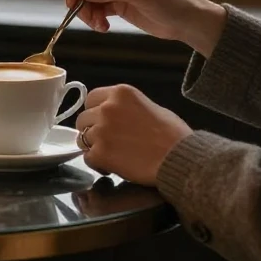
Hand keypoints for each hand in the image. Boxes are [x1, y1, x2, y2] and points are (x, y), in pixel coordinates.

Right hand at [65, 0, 226, 55]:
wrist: (188, 21)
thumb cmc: (172, 1)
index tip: (72, 1)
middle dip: (81, 0)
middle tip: (84, 18)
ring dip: (87, 12)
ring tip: (99, 26)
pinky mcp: (117, 2)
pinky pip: (96, 8)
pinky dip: (95, 18)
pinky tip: (104, 27)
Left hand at [75, 84, 190, 185]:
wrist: (178, 157)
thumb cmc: (173, 134)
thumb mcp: (150, 106)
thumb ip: (128, 108)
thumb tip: (120, 116)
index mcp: (120, 93)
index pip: (92, 98)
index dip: (94, 112)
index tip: (100, 122)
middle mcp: (107, 108)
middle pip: (83, 119)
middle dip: (92, 130)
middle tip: (106, 141)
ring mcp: (102, 130)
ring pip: (82, 138)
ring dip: (93, 147)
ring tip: (109, 155)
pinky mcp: (101, 152)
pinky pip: (87, 158)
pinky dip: (97, 164)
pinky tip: (110, 167)